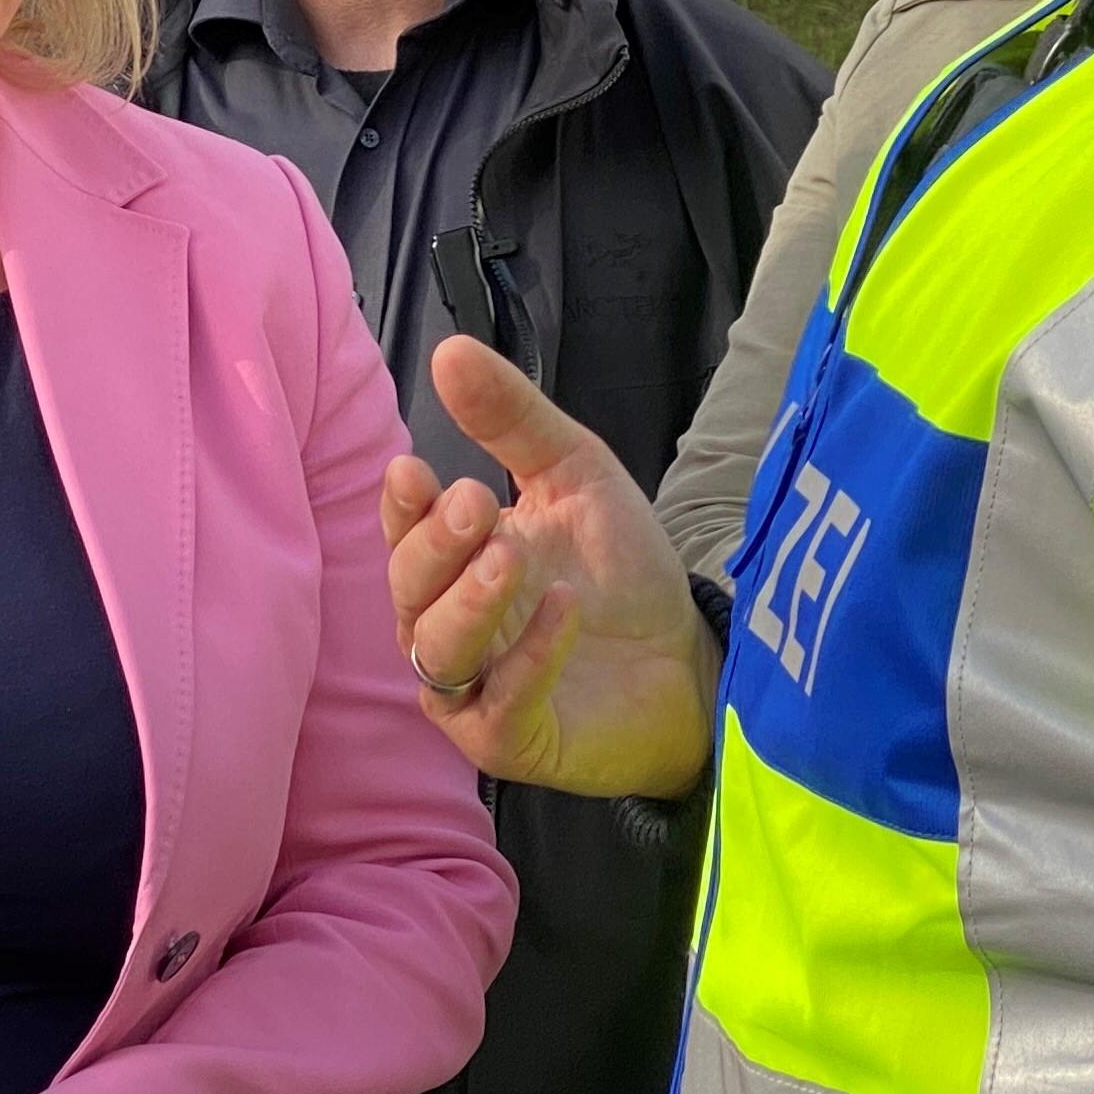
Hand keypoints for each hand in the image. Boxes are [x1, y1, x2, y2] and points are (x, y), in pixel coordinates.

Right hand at [380, 335, 718, 799]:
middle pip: (409, 593)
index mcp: (453, 562)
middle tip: (474, 505)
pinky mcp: (510, 743)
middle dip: (433, 548)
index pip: (405, 533)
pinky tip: (563, 612)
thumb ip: (513, 420)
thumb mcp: (575, 476)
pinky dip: (526, 659)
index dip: (403, 508)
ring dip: (467, 603)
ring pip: (436, 652)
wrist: (690, 657)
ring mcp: (473, 691)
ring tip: (511, 558)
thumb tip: (450, 349)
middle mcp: (448, 627)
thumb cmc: (620, 569)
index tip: (414, 470)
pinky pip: (496, 706)